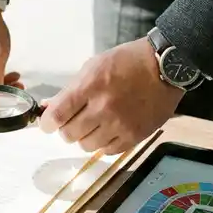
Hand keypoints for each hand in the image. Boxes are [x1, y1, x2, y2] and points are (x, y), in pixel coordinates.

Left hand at [40, 38, 183, 154]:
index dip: (47, 123)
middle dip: (67, 128)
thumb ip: (71, 89)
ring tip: (95, 124)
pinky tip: (109, 130)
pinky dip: (104, 143)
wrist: (164, 67)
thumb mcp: (94, 66)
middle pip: (69, 135)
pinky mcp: (134, 137)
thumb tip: (48, 107)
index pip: (57, 115)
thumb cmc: (127, 62)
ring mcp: (120, 125)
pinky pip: (108, 151)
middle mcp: (103, 108)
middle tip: (74, 121)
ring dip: (86, 137)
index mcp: (90, 87)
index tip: (49, 123)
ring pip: (87, 146)